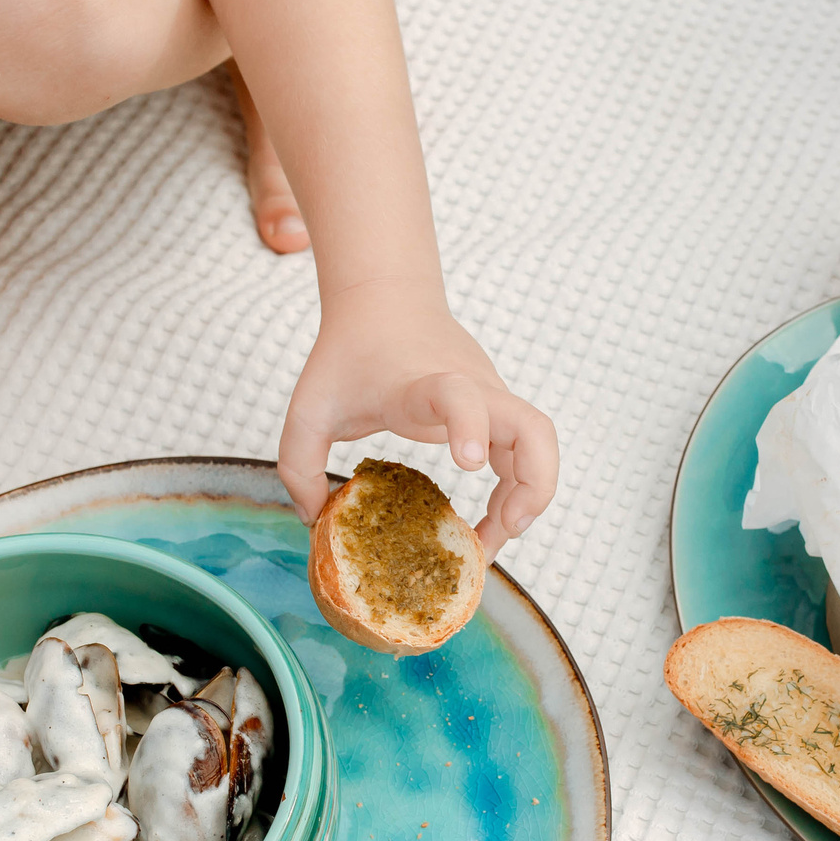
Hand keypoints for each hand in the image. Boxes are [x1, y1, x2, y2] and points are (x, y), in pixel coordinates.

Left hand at [277, 282, 558, 559]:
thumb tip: (317, 519)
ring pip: (540, 444)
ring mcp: (490, 397)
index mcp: (420, 385)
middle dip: (531, 488)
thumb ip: (299, 468)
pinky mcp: (496, 409)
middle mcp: (470, 388)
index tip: (468, 463)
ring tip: (491, 540)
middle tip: (502, 530)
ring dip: (530, 498)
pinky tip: (492, 520)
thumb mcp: (308, 409)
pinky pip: (526, 452)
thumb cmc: (349, 353)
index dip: (469, 425)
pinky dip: (519, 490)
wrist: (385, 300)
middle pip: (533, 427)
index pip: (457, 395)